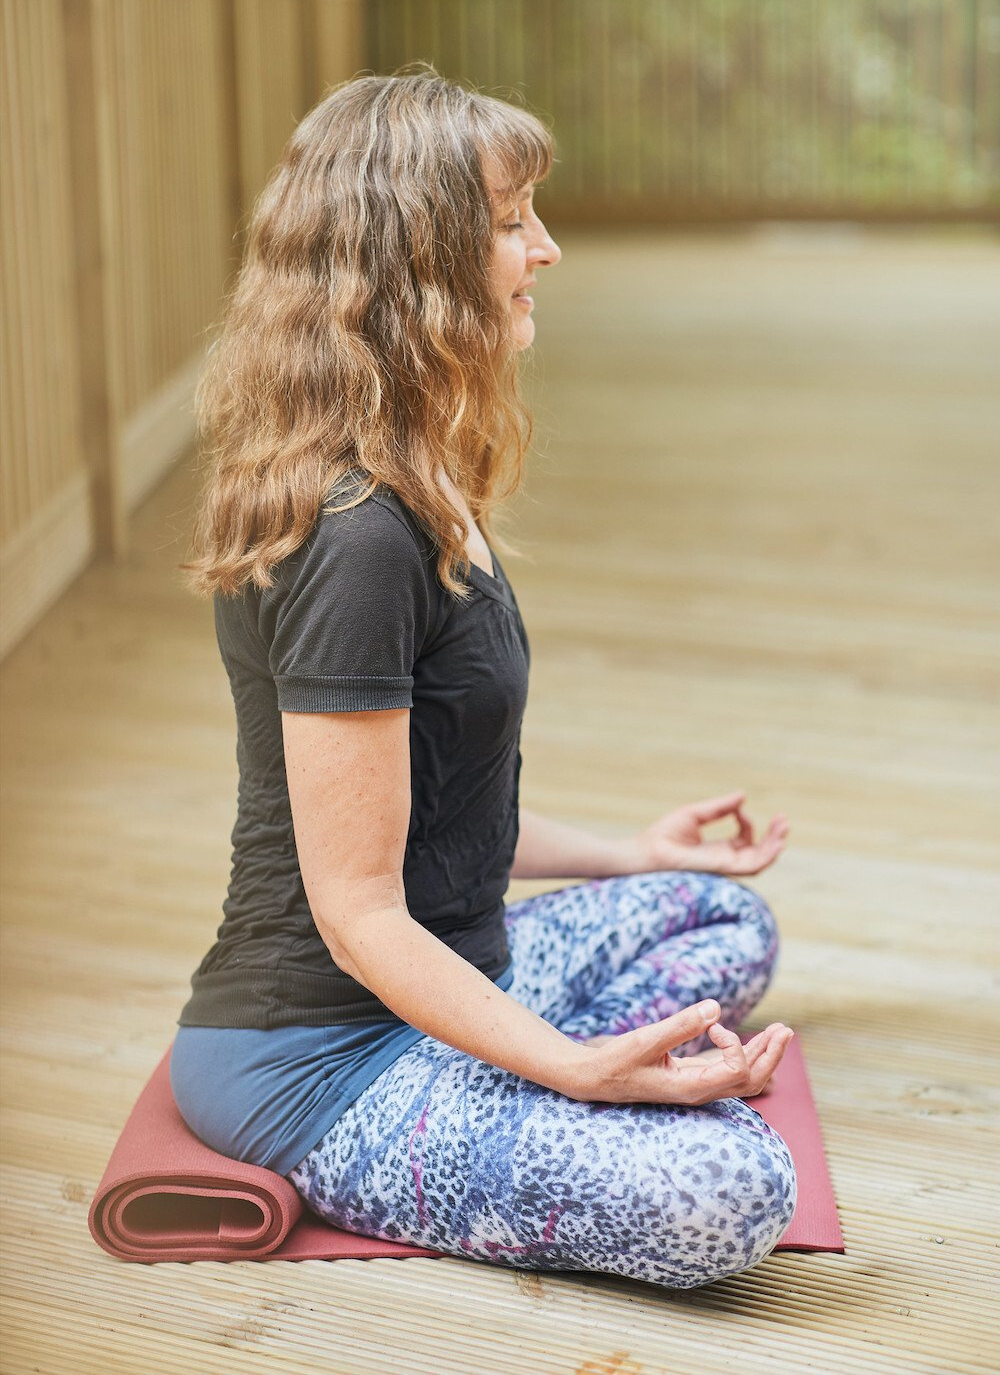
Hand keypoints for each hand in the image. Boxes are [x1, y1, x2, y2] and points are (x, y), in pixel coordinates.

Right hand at [561, 1000, 792, 1106]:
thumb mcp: (646, 1040)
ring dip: (762, 1055)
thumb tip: (716, 1008)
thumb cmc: (618, 1061)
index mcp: (692, 1088)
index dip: (735, 1044)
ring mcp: (697, 1087)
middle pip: (750, 1081)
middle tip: (785, 1029)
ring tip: (779, 1032)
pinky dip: (744, 1055)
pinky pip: (728, 1071)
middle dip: (771, 1055)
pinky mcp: (692, 1078)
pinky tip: (752, 1040)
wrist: (596, 1079)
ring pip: (742, 1078)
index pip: (736, 1071)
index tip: (712, 1024)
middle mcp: (700, 1092)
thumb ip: (681, 1025)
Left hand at [623, 791, 788, 876]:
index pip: (744, 839)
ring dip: (775, 845)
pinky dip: (766, 855)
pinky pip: (751, 866)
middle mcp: (723, 861)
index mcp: (717, 850)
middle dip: (773, 837)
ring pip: (759, 861)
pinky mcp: (722, 868)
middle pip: (757, 852)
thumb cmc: (664, 836)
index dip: (748, 822)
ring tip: (784, 828)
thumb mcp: (695, 814)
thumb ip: (720, 808)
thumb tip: (743, 796)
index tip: (739, 808)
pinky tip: (776, 842)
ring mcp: (724, 866)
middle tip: (784, 820)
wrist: (647, 852)